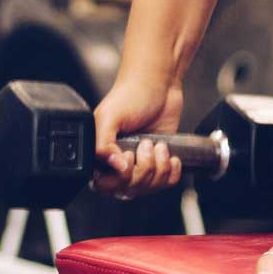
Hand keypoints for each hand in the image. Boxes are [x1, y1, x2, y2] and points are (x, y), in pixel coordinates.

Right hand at [92, 76, 185, 197]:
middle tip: (146, 144)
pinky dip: (171, 171)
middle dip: (143, 168)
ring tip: (157, 144)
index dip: (119, 178)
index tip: (129, 158)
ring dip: (159, 167)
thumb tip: (115, 167)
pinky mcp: (160, 162)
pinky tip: (170, 154)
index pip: (105, 185)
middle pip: (130, 189)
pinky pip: (166, 183)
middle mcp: (119, 162)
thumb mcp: (109, 117)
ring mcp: (141, 163)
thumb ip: (102, 145)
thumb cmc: (131, 94)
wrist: (159, 84)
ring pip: (150, 187)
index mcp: (100, 153)